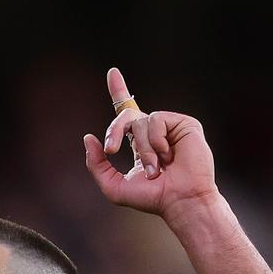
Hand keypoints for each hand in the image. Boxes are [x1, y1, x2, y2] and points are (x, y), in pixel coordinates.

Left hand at [83, 68, 219, 220]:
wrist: (179, 201)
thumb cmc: (151, 198)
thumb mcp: (113, 186)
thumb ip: (96, 165)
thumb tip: (88, 138)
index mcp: (140, 144)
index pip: (127, 114)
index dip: (119, 92)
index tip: (112, 73)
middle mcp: (154, 133)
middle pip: (126, 116)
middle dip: (114, 130)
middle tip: (111, 149)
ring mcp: (170, 128)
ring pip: (141, 122)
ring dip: (143, 149)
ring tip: (155, 169)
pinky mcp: (184, 124)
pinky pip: (157, 119)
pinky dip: (156, 139)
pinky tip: (168, 156)